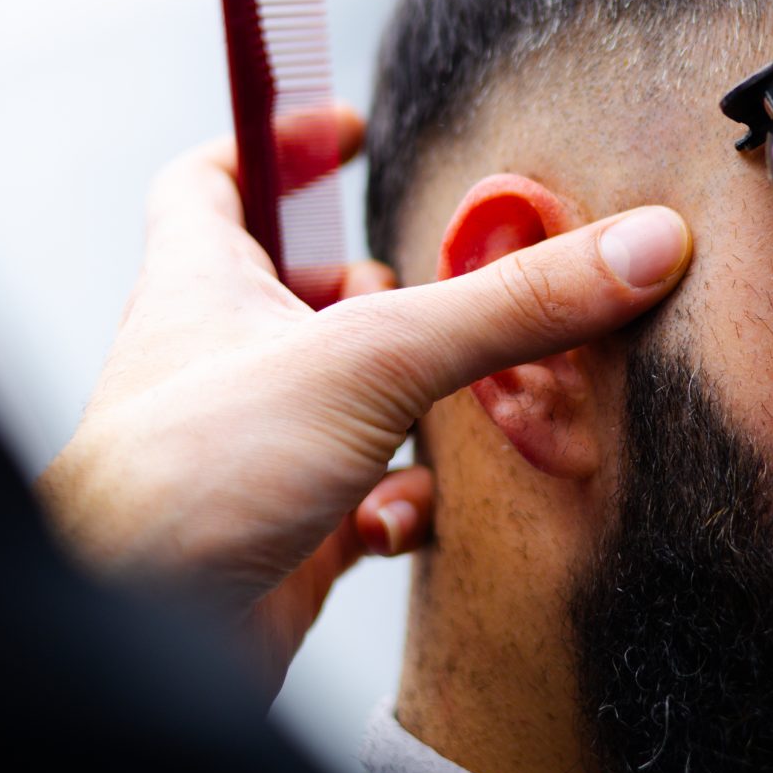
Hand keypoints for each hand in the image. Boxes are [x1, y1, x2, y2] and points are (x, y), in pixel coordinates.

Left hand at [40, 106, 690, 698]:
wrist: (133, 641)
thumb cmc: (190, 478)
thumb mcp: (370, 358)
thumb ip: (507, 306)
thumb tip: (639, 244)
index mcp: (204, 283)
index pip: (213, 179)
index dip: (276, 142)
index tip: (347, 130)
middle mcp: (220, 359)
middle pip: (298, 290)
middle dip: (381, 289)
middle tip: (445, 285)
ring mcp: (252, 450)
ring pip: (345, 401)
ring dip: (410, 404)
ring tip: (463, 400)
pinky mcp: (282, 536)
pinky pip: (360, 502)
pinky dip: (400, 506)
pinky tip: (404, 520)